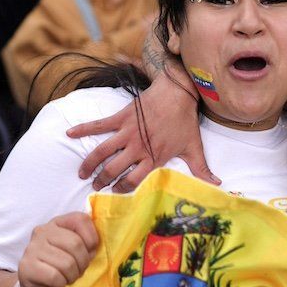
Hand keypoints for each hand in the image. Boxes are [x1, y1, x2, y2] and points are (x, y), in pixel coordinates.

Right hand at [17, 212, 100, 286]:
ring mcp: (31, 248)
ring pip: (66, 262)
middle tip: (77, 271)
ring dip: (72, 275)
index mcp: (57, 223)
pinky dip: (61, 284)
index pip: (80, 219)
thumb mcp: (80, 254)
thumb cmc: (65, 271)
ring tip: (67, 277)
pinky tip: (56, 284)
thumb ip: (88, 243)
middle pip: (75, 243)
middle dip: (83, 263)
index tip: (90, 251)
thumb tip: (96, 245)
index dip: (92, 237)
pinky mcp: (26, 267)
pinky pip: (55, 276)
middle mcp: (42, 231)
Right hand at [68, 76, 218, 191]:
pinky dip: (82, 129)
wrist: (178, 93)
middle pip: (114, 170)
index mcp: (153, 157)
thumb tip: (216, 184)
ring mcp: (127, 132)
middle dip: (102, 181)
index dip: (122, 189)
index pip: (133, 181)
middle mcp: (137, 147)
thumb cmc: (185, 122)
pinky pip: (98, 125)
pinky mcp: (121, 117)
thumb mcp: (194, 148)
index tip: (115, 194)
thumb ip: (201, 170)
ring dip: (89, 164)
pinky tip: (69, 133)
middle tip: (95, 186)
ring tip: (81, 173)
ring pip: (102, 152)